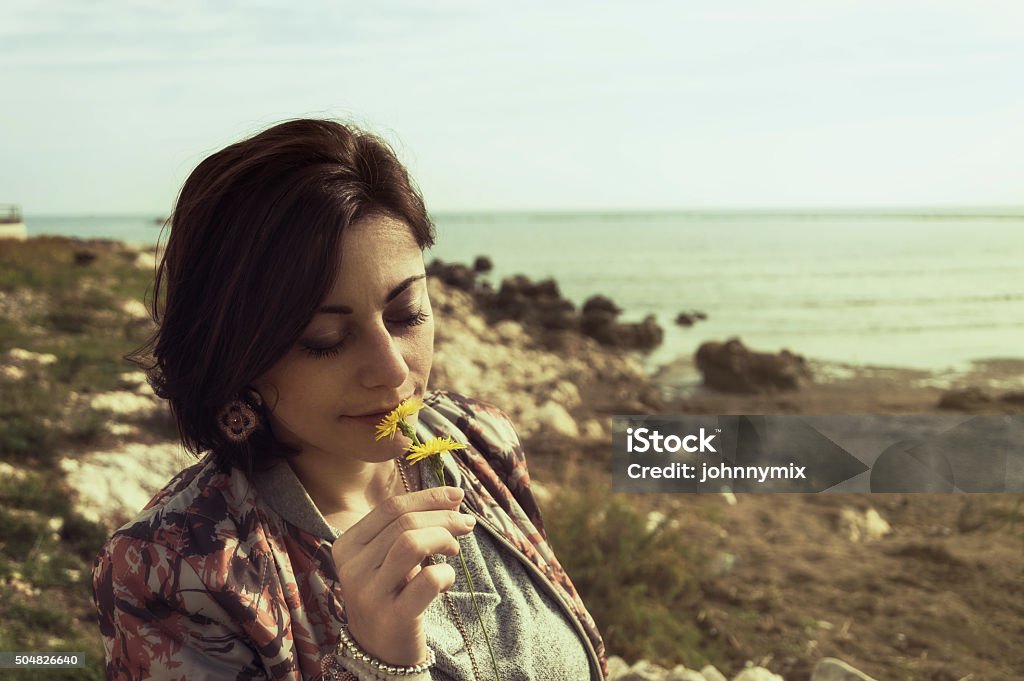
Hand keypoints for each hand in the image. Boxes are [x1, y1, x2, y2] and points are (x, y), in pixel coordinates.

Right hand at [330, 486, 476, 665]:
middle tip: (466, 523)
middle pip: (404, 523)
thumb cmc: (391, 593)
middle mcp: (352, 568)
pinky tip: (445, 581)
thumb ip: (412, 526)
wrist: (381, 650)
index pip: (390, 507)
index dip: (429, 497)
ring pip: (411, 544)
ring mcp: (369, 594)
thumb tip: (453, 497)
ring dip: (443, 538)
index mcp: (347, 546)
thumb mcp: (390, 557)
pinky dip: (446, 574)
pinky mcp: (392, 617)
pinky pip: (427, 580)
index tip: (457, 495)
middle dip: (444, 517)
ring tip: (454, 549)